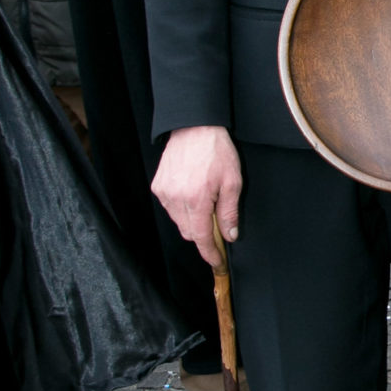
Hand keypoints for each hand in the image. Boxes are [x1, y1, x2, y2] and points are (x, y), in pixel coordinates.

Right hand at [152, 125, 242, 265]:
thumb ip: (229, 212)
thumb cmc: (217, 151)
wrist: (194, 126)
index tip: (218, 263)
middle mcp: (176, 199)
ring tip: (206, 200)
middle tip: (219, 223)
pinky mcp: (158, 186)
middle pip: (190, 232)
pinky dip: (182, 208)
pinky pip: (171, 208)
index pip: (202, 238)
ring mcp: (164, 193)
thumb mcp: (233, 182)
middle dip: (204, 235)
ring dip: (193, 220)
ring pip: (179, 221)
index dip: (210, 254)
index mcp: (197, 200)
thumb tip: (229, 235)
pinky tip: (192, 193)